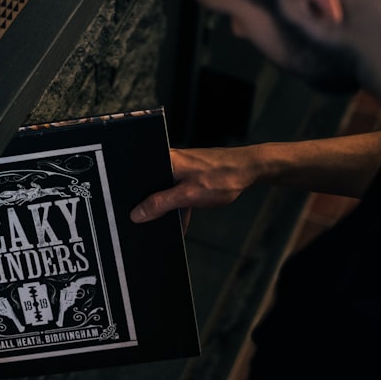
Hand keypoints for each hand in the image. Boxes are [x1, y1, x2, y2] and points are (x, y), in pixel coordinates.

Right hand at [130, 145, 261, 223]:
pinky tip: (182, 219)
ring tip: (168, 220)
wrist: (250, 169)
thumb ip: (160, 204)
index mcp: (164, 159)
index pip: (138, 176)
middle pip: (150, 184)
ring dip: (167, 206)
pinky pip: (176, 190)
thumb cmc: (222, 176)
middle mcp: (169, 159)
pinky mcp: (189, 173)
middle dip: (149, 204)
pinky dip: (178, 204)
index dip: (132, 195)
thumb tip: (137, 214)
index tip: (131, 213)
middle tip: (149, 220)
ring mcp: (180, 166)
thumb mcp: (187, 195)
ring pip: (164, 189)